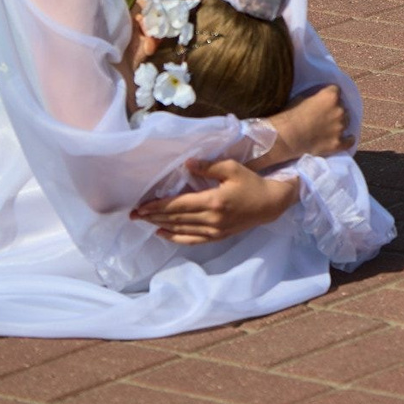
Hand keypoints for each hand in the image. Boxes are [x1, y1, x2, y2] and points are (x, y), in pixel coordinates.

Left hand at [131, 159, 298, 244]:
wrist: (270, 204)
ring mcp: (214, 231)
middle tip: (134, 215)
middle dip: (152, 216)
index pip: (178, 205)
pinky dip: (174, 238)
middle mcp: (211, 219)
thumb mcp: (232, 168)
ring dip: (160, 226)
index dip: (157, 206)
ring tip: (144, 221)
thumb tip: (186, 164)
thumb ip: (208, 167)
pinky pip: (191, 240)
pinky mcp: (217, 237)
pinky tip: (162, 234)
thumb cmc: (251, 183)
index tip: (140, 206)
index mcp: (213, 201)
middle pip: (175, 219)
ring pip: (180, 230)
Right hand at [259, 86, 350, 163]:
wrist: (285, 138)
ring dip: (339, 123)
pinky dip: (348, 140)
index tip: (324, 101)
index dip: (329, 96)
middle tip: (324, 116)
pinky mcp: (338, 143)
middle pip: (343, 106)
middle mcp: (339, 110)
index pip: (336, 90)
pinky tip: (346, 139)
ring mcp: (340, 127)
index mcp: (331, 96)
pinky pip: (350, 141)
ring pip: (346, 122)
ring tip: (328, 128)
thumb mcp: (302, 97)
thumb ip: (317, 96)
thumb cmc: (289, 116)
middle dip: (335, 110)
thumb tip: (321, 98)